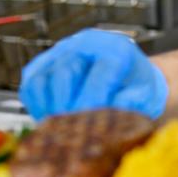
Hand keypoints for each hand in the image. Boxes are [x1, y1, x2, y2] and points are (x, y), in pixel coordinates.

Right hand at [19, 28, 167, 120]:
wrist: (126, 80)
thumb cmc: (137, 89)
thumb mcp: (147, 95)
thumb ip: (134, 102)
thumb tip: (115, 108)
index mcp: (117, 49)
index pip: (100, 74)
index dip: (93, 101)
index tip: (90, 125)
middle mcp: (85, 45)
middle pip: (65, 73)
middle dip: (67, 107)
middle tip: (71, 131)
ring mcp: (60, 53)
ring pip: (41, 79)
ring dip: (48, 108)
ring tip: (60, 128)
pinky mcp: (42, 65)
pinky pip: (30, 86)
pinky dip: (37, 107)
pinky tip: (51, 120)